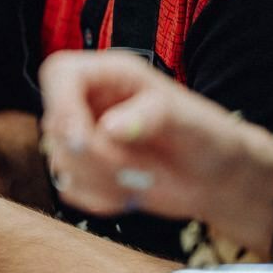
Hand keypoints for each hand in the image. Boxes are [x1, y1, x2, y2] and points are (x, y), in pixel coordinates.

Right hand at [37, 51, 272, 228]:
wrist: (216, 177)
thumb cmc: (207, 136)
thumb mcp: (188, 119)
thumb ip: (151, 115)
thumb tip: (109, 128)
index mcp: (110, 74)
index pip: (60, 73)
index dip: (61, 103)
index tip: (81, 138)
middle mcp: (90, 101)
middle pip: (55, 124)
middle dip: (93, 156)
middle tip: (135, 170)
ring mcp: (85, 136)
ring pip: (60, 161)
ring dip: (101, 181)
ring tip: (142, 179)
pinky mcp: (85, 169)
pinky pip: (71, 190)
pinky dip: (100, 199)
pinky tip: (131, 193)